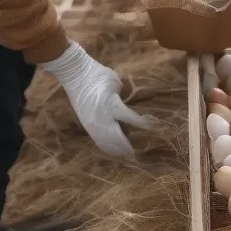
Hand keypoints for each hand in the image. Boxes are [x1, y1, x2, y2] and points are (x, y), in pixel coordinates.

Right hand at [42, 42, 155, 157]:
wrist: (75, 74)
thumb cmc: (98, 75)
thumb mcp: (116, 83)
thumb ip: (125, 97)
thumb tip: (131, 106)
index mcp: (112, 105)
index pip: (132, 120)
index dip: (145, 126)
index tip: (155, 130)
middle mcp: (102, 118)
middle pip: (117, 140)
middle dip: (128, 148)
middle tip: (140, 155)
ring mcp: (92, 124)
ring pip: (106, 144)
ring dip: (117, 151)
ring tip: (127, 155)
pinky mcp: (86, 125)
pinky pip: (98, 141)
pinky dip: (107, 147)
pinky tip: (113, 149)